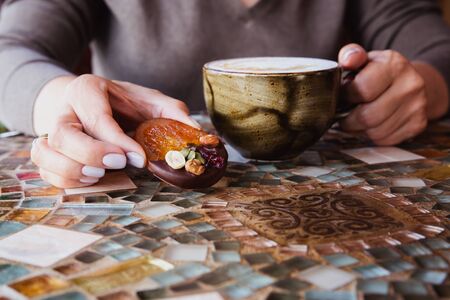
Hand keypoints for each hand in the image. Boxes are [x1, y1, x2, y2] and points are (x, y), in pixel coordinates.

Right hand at [31, 74, 198, 187]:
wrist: (86, 100)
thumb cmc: (122, 102)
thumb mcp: (150, 100)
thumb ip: (173, 115)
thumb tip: (200, 136)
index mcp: (88, 90)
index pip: (97, 117)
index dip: (118, 141)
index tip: (140, 159)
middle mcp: (64, 109)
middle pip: (63, 135)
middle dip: (91, 155)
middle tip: (119, 165)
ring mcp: (51, 130)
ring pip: (46, 153)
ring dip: (71, 171)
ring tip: (99, 176)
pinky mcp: (49, 150)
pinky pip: (45, 170)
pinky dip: (64, 180)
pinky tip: (90, 180)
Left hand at [338, 43, 428, 144]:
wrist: (409, 82)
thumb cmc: (377, 73)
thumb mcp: (364, 60)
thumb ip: (351, 55)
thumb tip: (348, 59)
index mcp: (394, 65)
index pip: (361, 89)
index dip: (346, 96)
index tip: (344, 95)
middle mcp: (411, 85)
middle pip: (367, 116)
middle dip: (349, 119)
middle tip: (344, 113)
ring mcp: (417, 106)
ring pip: (375, 132)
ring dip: (359, 129)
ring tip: (357, 118)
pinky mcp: (418, 124)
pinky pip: (385, 140)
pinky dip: (372, 135)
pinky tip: (372, 124)